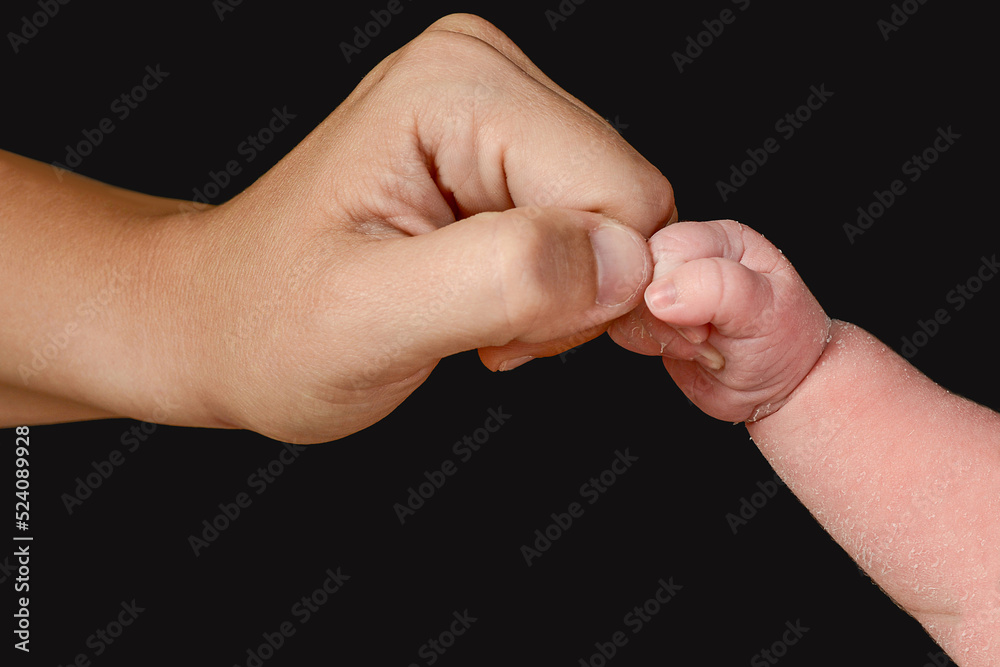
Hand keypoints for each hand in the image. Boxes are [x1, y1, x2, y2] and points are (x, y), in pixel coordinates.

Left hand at [2, 14, 672, 441]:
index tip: (501, 331)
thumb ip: (502, 280)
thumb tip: (624, 261)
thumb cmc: (270, 321)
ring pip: (616, 223)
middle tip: (477, 323)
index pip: (622, 193)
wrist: (227, 318)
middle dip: (569, 291)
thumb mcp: (369, 319)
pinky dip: (547, 287)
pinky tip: (476, 297)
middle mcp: (486, 73)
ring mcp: (498, 107)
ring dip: (555, 295)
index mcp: (458, 88)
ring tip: (463, 311)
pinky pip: (589, 228)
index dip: (583, 289)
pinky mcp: (503, 150)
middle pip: (627, 203)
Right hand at [610, 220, 829, 421]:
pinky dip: (646, 346)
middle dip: (664, 320)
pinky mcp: (647, 317)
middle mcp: (686, 257)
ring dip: (657, 336)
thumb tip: (657, 293)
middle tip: (705, 338)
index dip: (675, 292)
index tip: (706, 324)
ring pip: (622, 303)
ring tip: (701, 345)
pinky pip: (620, 325)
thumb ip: (716, 288)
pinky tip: (683, 351)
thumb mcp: (763, 310)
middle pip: (636, 275)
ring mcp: (664, 287)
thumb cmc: (783, 342)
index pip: (665, 249)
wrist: (779, 386)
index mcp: (717, 238)